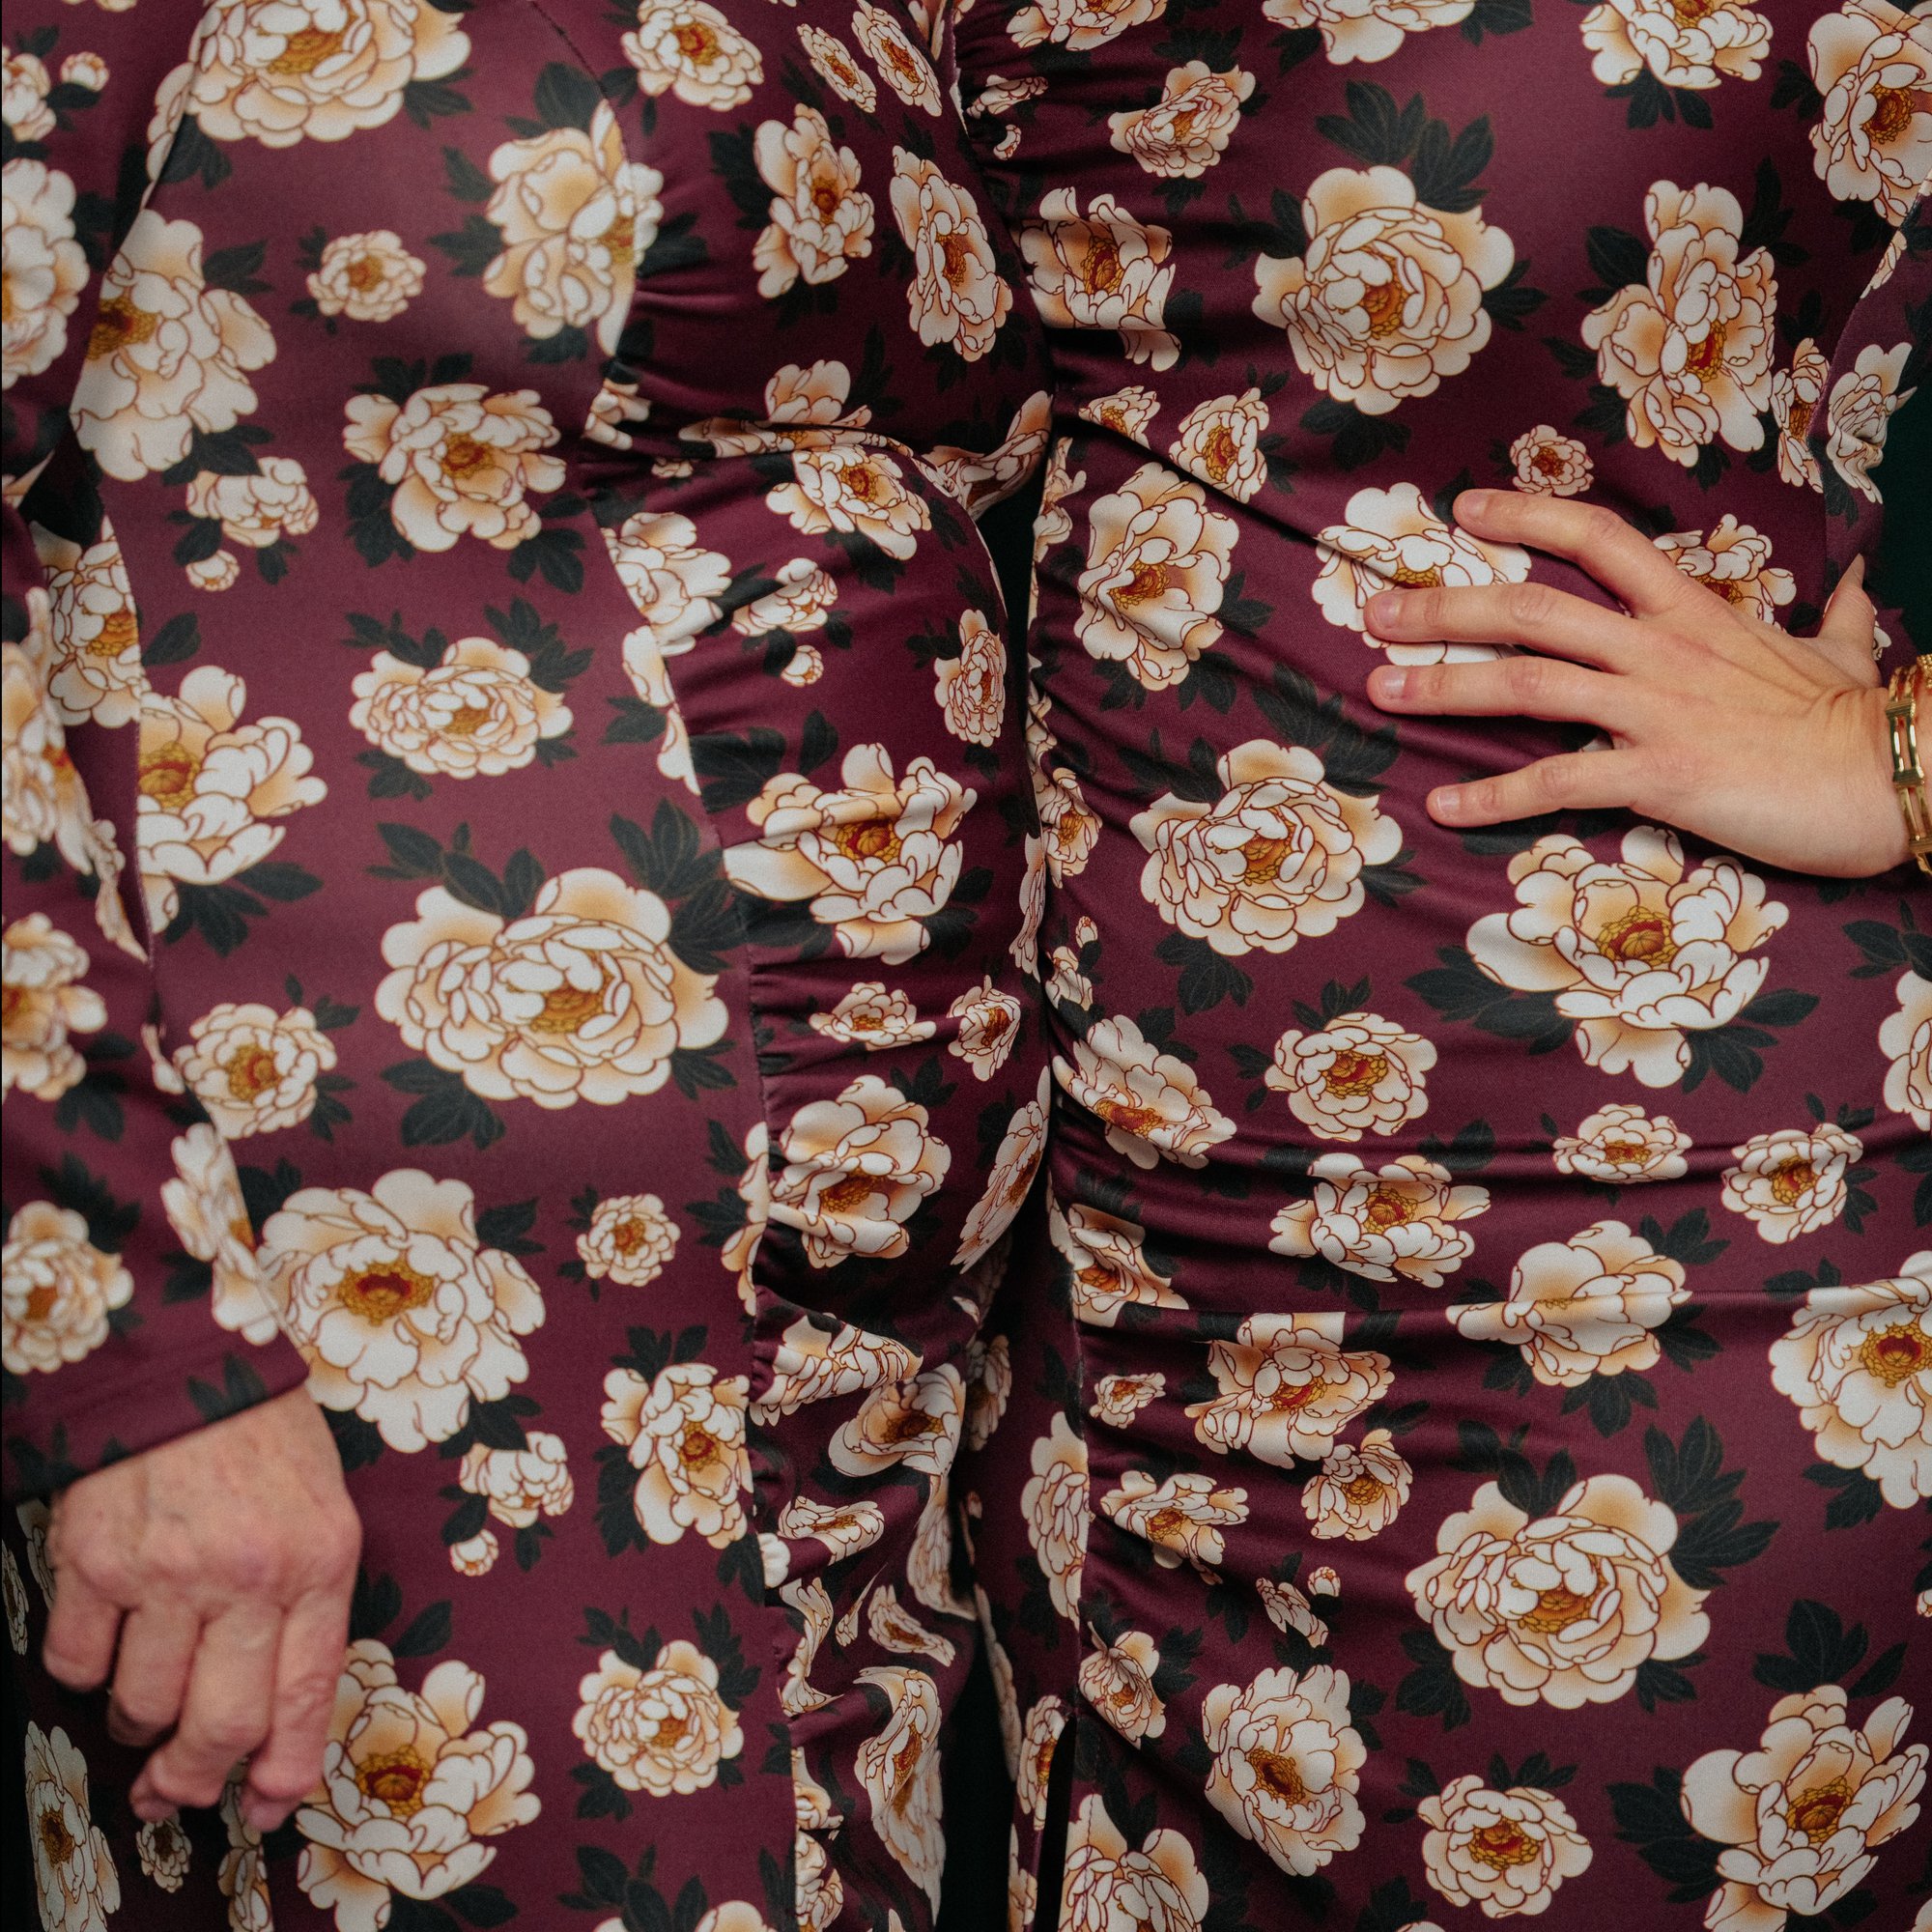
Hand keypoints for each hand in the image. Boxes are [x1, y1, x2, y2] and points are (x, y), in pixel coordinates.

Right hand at [42, 1387, 359, 1829]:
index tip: (265, 1804)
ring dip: (140, 1725)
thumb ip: (306, 1603)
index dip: (283, 1766)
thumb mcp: (322, 1511)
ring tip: (146, 1704)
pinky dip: (87, 1672)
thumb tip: (276, 1712)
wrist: (190, 1361)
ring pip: (143, 1706)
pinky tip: (107, 1641)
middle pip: (220, 1723)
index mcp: (320, 1561)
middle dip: (197, 1775)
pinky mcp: (95, 1561)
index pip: (306, 1693)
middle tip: (179, 1787)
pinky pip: (78, 1664)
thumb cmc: (264, 1439)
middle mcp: (250, 1574)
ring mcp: (168, 1571)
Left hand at [1360, 490, 1904, 878]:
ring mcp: (1653, 709)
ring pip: (1524, 684)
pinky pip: (1555, 781)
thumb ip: (1840, 619)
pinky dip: (1492, 796)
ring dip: (1442, 688)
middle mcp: (1659, 649)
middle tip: (1376, 611)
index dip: (1526, 516)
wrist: (1893, 772)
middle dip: (1444, 607)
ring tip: (1380, 691)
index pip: (1597, 539)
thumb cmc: (1859, 719)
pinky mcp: (1657, 775)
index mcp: (1692, 612)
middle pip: (1530, 609)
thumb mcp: (1843, 653)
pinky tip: (1443, 806)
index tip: (1464, 511)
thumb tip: (1861, 586)